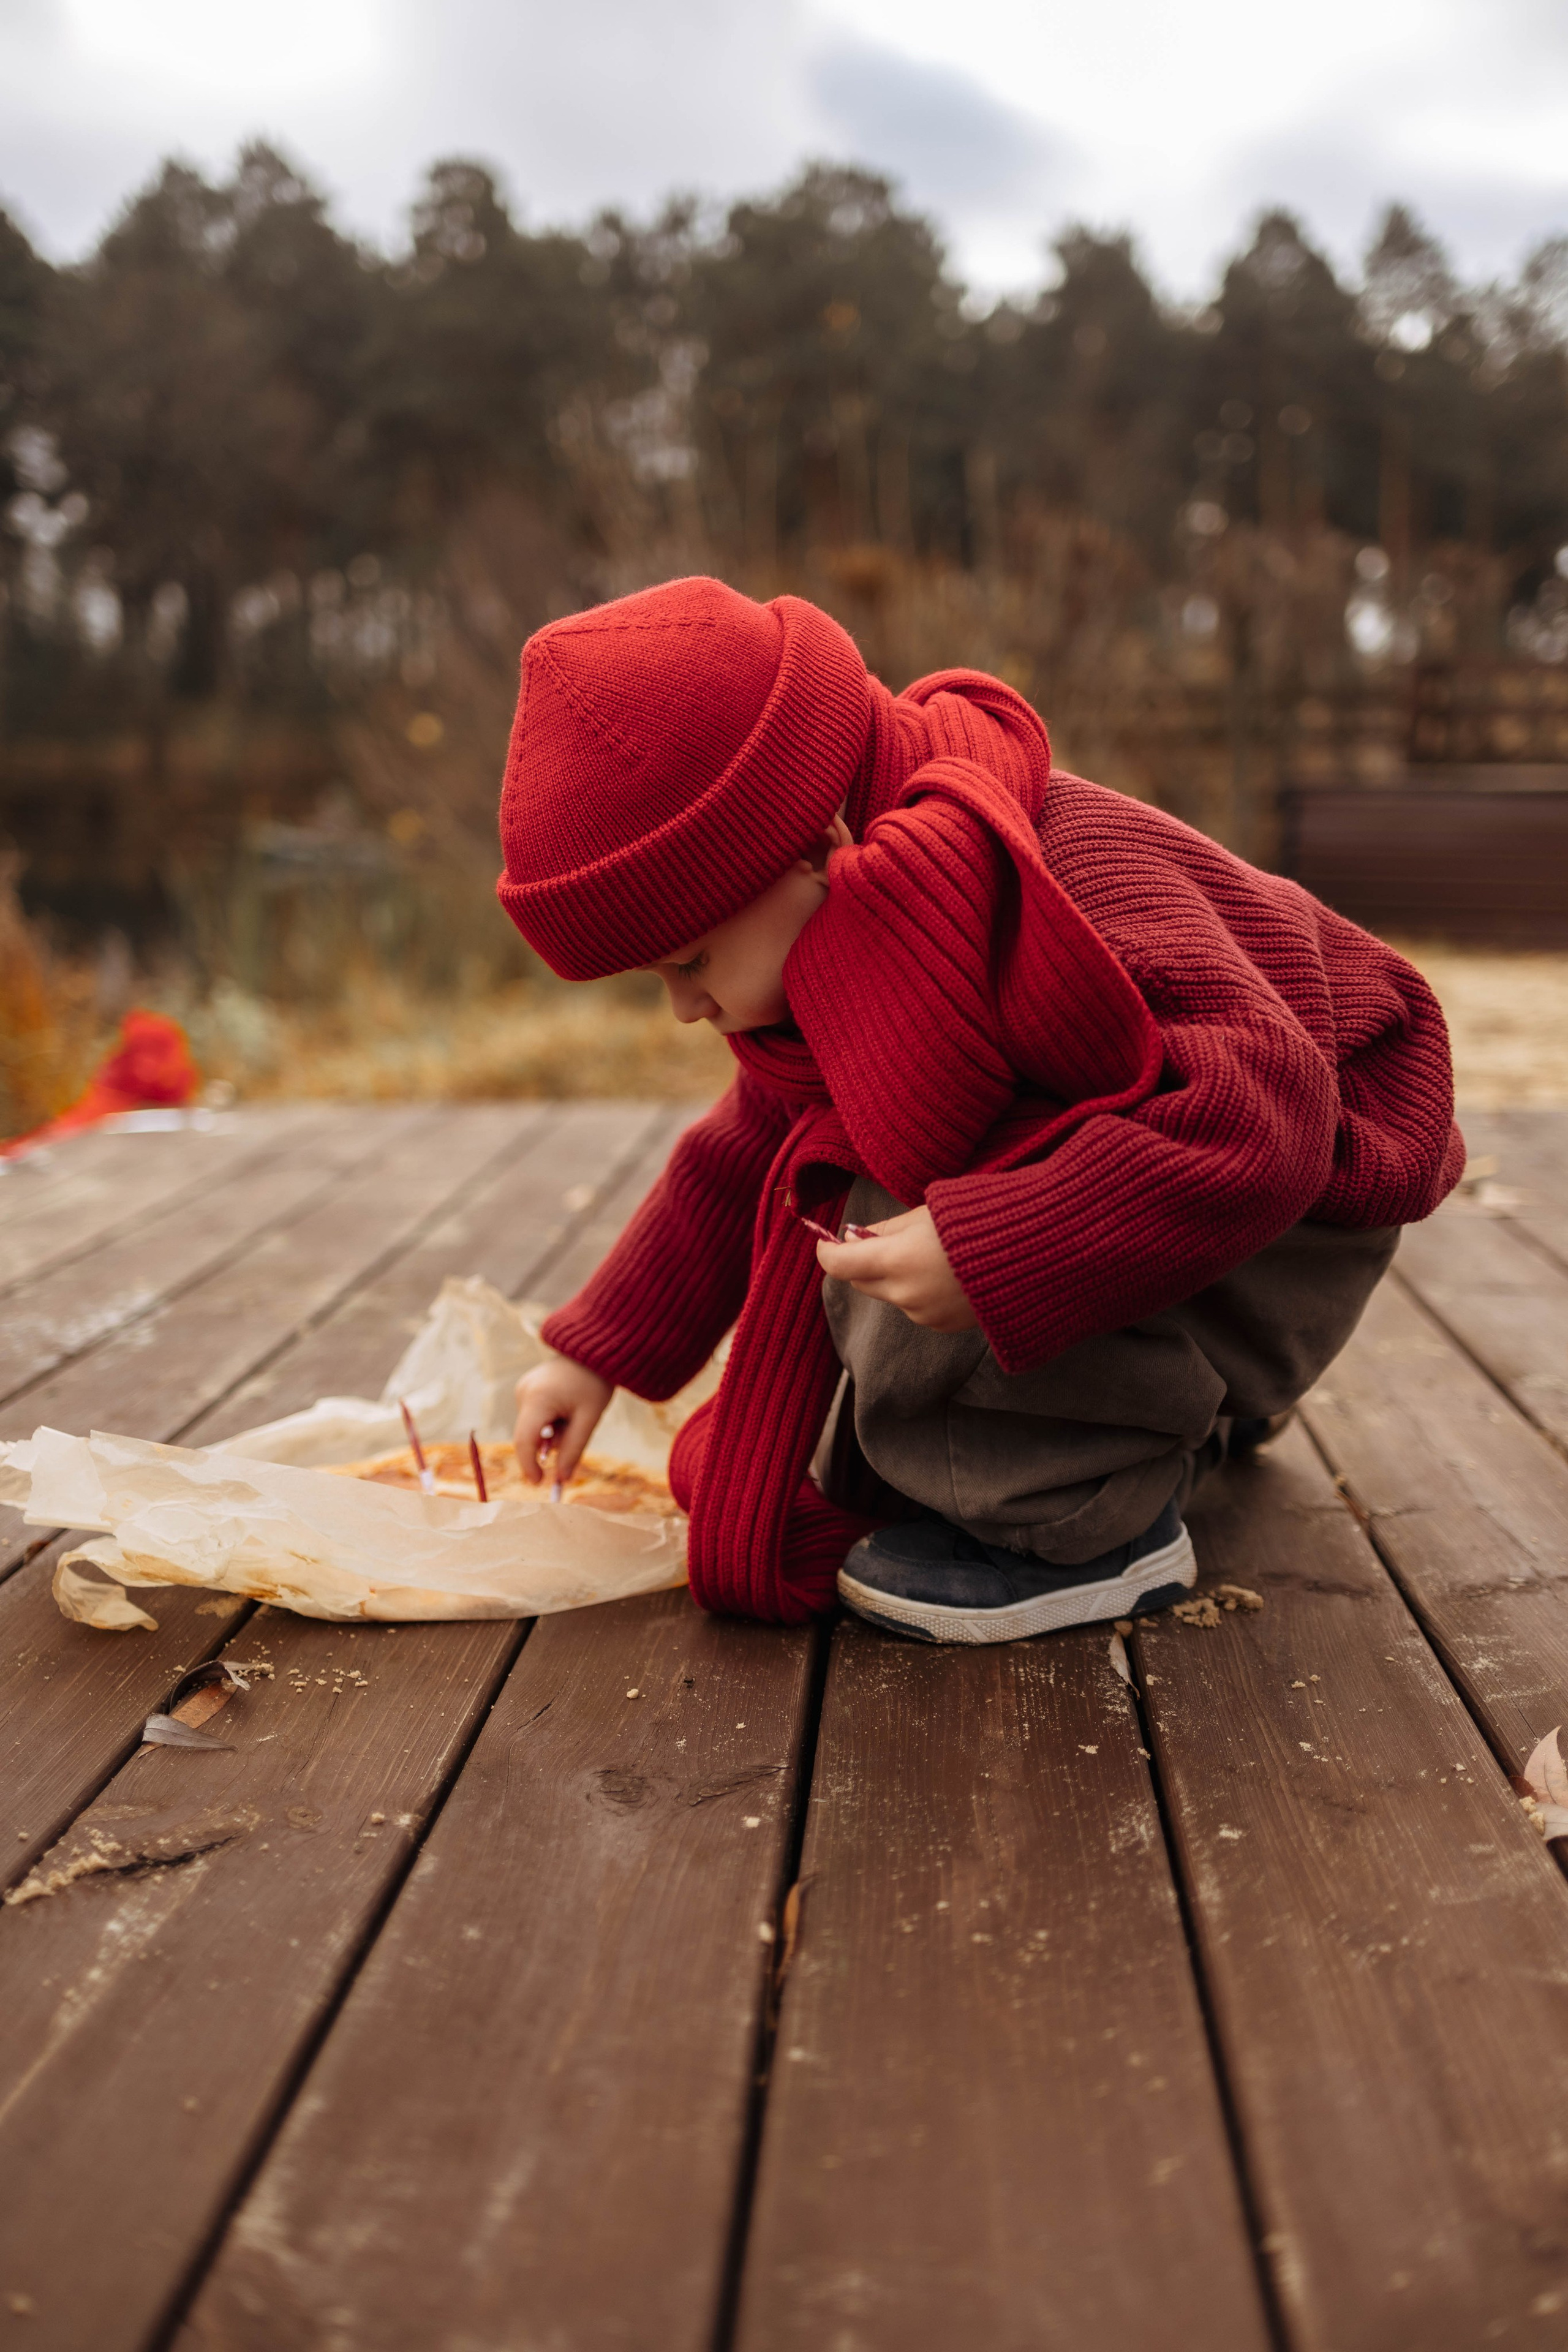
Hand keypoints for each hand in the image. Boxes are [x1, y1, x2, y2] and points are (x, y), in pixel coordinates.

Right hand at [514, 1357, 613, 1485]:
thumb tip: (562, 1479)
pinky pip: (534, 1416)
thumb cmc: (594, 1383)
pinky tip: (566, 1405)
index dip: (529, 1465)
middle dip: (549, 1443)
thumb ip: (573, 1449)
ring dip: (552, 1431)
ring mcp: (523, 1388)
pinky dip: (549, 1421)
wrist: (593, 1350)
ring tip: (574, 1412)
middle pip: (528, 1435)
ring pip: (532, 1427)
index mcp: (538, 1399)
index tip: (540, 1483)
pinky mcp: (526, 1387)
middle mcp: (523, 1392)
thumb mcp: (588, 1419)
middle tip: (574, 1431)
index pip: (524, 1441)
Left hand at [815, 1205, 978, 1331]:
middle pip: (861, 1282)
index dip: (827, 1251)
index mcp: (897, 1261)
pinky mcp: (945, 1327)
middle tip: (879, 1239)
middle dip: (863, 1263)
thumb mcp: (927, 1212)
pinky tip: (948, 1273)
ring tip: (932, 1254)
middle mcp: (905, 1295)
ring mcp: (925, 1315)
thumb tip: (855, 1237)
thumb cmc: (983, 1221)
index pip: (839, 1265)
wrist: (1038, 1254)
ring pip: (891, 1296)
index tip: (827, 1240)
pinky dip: (920, 1291)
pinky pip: (917, 1307)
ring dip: (896, 1277)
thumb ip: (886, 1229)